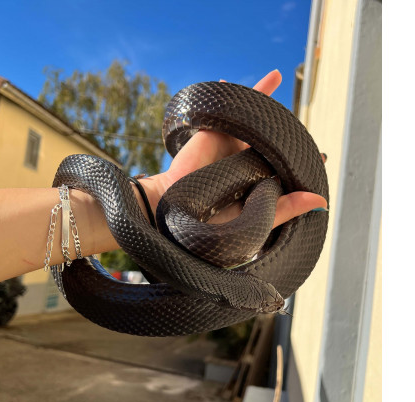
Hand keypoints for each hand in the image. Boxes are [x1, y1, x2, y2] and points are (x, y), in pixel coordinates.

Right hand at [140, 70, 327, 228]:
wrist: (177, 213)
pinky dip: (229, 94)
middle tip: (302, 124)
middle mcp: (246, 161)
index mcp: (258, 181)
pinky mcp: (215, 133)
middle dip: (285, 129)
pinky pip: (226, 110)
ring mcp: (231, 146)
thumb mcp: (256, 219)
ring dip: (261, 103)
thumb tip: (322, 202)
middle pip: (271, 139)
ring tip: (276, 78)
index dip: (302, 160)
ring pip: (252, 121)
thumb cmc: (214, 223)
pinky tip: (232, 81)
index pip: (284, 167)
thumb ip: (286, 208)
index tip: (324, 157)